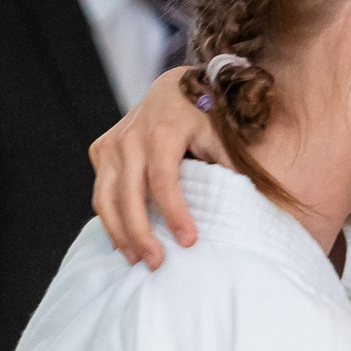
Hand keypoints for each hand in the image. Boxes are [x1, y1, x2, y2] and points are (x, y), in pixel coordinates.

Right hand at [88, 68, 230, 268]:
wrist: (173, 87)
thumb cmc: (203, 115)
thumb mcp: (220, 133)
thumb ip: (230, 164)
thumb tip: (250, 202)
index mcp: (162, 131)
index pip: (164, 180)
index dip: (174, 212)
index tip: (189, 241)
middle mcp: (130, 137)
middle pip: (129, 195)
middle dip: (141, 233)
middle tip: (157, 263)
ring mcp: (111, 144)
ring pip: (105, 198)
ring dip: (119, 233)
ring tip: (136, 260)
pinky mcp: (101, 150)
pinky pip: (100, 192)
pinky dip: (109, 219)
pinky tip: (124, 242)